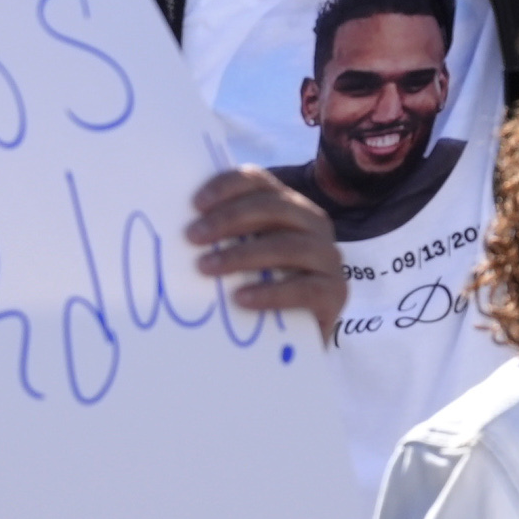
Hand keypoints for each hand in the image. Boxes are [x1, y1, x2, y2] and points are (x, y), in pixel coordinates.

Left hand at [184, 167, 345, 340]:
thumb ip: (224, 237)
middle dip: (229, 219)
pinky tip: (241, 299)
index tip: (195, 205)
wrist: (296, 336)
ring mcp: (329, 257)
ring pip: (289, 246)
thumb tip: (182, 227)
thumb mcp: (242, 256)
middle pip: (273, 208)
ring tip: (207, 268)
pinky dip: (270, 293)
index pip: (259, 182)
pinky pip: (305, 288)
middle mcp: (314, 223)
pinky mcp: (336, 292)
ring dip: (243, 255)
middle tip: (192, 238)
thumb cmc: (260, 288)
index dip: (227, 187)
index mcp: (289, 205)